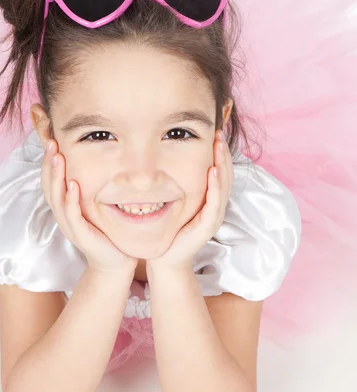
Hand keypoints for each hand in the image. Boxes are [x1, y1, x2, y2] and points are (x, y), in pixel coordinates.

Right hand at [41, 138, 137, 275]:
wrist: (114, 261)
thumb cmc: (105, 230)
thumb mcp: (94, 205)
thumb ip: (89, 187)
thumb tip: (95, 161)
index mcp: (63, 205)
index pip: (50, 179)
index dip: (48, 160)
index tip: (51, 139)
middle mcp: (62, 213)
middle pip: (49, 184)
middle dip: (49, 163)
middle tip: (51, 142)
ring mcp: (68, 224)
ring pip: (56, 197)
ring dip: (57, 176)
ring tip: (58, 157)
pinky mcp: (79, 233)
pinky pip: (71, 214)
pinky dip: (71, 199)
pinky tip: (73, 185)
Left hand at [147, 130, 233, 271]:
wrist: (166, 258)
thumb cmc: (169, 229)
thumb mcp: (175, 201)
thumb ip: (177, 184)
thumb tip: (168, 159)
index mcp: (210, 199)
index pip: (220, 171)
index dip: (219, 152)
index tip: (215, 132)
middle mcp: (215, 206)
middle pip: (225, 174)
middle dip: (223, 153)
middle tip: (219, 133)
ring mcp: (213, 216)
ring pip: (223, 185)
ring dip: (222, 164)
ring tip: (219, 147)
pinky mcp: (208, 225)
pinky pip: (215, 202)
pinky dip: (215, 186)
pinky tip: (212, 171)